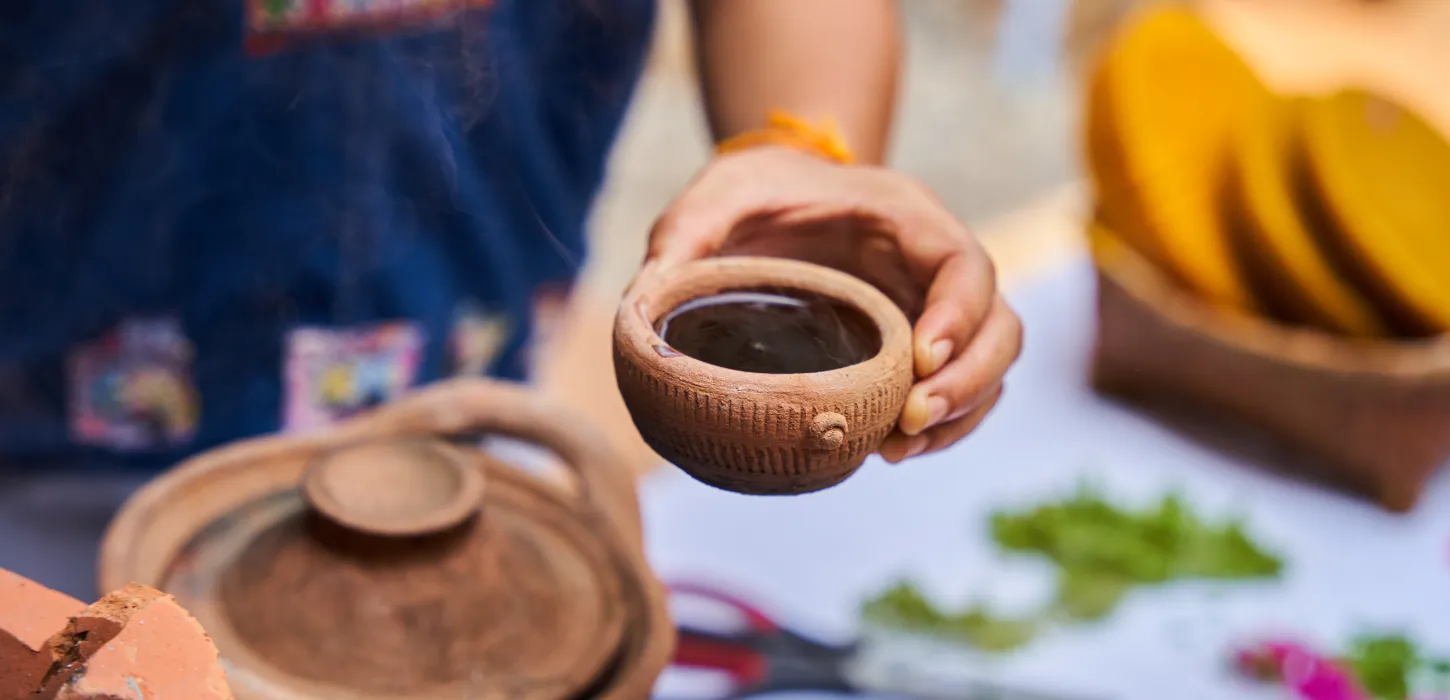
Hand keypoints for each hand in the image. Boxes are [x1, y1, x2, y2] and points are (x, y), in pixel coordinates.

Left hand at [638, 146, 1021, 461]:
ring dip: (960, 417)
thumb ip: (685, 236)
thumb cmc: (757, 190)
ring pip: (991, 367)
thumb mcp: (718, 195)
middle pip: (999, 325)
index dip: (958, 316)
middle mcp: (934, 265)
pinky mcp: (921, 348)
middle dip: (969, 381)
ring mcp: (935, 309)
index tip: (921, 361)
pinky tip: (891, 453)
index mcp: (905, 217)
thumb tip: (644, 300)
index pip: (965, 265)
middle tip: (910, 422)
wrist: (781, 195)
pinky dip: (941, 429)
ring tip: (898, 453)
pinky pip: (960, 393)